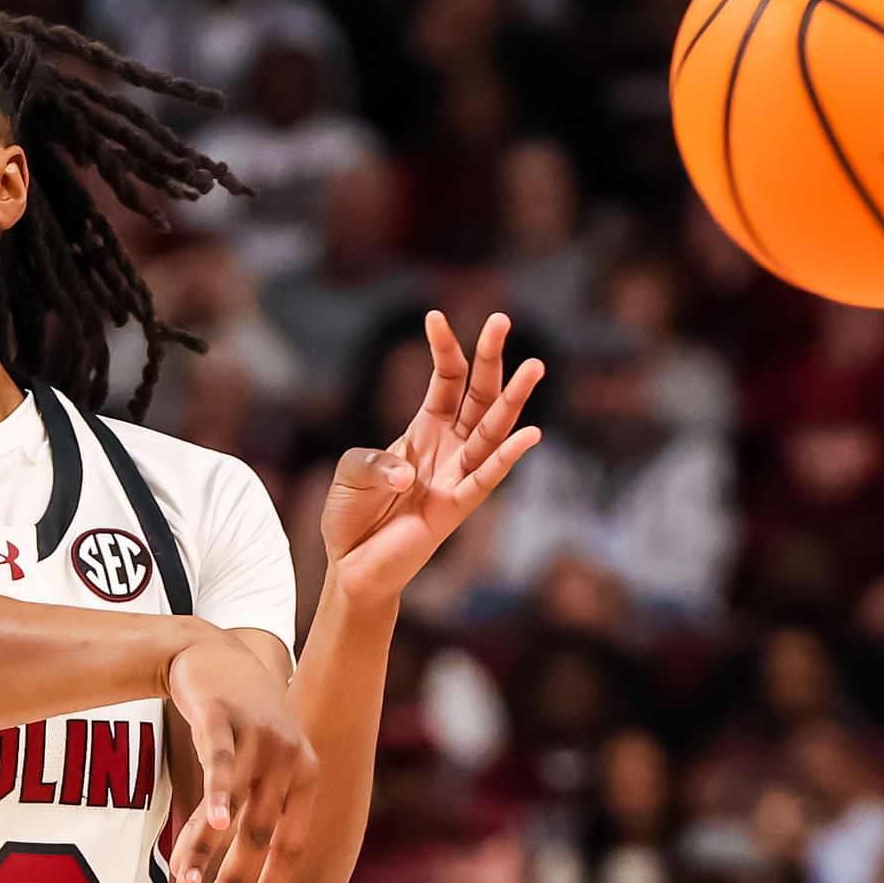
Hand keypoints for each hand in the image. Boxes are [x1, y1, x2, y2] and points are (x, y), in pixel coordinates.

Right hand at [164, 631, 317, 882]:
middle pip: (261, 836)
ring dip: (208, 850)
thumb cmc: (236, 721)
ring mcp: (259, 736)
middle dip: (235, 881)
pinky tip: (211, 824)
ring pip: (234, 808)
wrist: (213, 652)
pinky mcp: (222, 716)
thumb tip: (241, 875)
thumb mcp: (260, 765)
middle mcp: (290, 760)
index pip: (291, 848)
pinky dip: (218, 795)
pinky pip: (222, 762)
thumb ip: (257, 812)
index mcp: (305, 778)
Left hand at [318, 310, 543, 602]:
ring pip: (491, 431)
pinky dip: (506, 458)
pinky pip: (485, 479)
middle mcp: (448, 447)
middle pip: (478, 396)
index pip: (446, 380)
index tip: (435, 316)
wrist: (351, 566)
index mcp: (425, 429)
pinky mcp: (455, 509)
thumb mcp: (349, 473)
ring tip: (534, 366)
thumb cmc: (352, 515)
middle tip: (502, 319)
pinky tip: (530, 434)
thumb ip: (372, 462)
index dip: (444, 349)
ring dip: (512, 400)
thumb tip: (408, 473)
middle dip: (490, 358)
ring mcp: (456, 476)